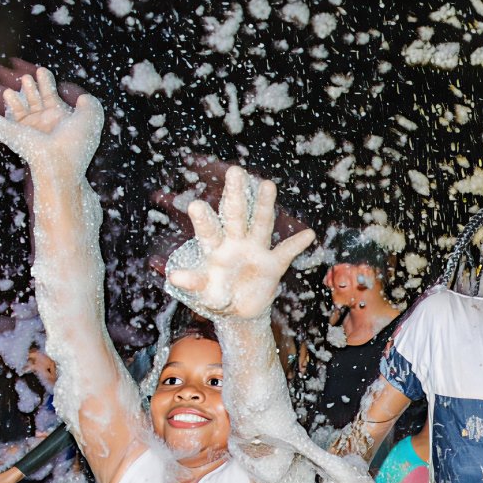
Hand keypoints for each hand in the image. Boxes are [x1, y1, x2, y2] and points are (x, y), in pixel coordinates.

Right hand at [0, 68, 101, 181]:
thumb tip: (82, 97)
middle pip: (35, 101)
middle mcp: (44, 123)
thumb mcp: (90, 118)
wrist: (58, 160)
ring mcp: (29, 128)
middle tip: (27, 77)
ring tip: (11, 90)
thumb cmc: (75, 141)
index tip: (42, 71)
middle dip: (31, 88)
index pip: (51, 97)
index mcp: (61, 118)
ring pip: (19, 109)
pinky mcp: (13, 133)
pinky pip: (1, 123)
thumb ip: (89, 104)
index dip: (46, 83)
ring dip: (14, 98)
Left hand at [167, 166, 315, 318]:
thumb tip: (174, 277)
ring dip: (265, 205)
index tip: (196, 205)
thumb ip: (193, 283)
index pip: (208, 231)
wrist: (238, 310)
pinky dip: (297, 244)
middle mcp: (235, 243)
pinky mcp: (273, 265)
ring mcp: (255, 251)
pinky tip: (308, 234)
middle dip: (235, 194)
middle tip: (234, 171)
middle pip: (235, 215)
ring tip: (268, 185)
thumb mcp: (202, 293)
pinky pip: (286, 252)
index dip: (203, 220)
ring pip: (261, 223)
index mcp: (214, 249)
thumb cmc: (215, 296)